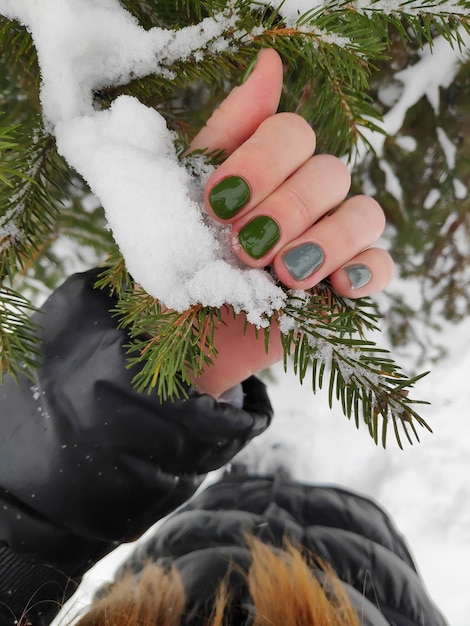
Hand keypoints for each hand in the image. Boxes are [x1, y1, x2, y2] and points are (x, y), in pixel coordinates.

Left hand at [189, 49, 393, 396]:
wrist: (180, 337)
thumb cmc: (178, 263)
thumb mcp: (181, 195)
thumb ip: (223, 134)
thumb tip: (270, 60)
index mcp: (264, 168)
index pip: (291, 131)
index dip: (259, 161)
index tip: (216, 203)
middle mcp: (302, 196)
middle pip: (329, 171)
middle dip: (285, 209)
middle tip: (243, 247)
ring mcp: (327, 240)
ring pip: (364, 213)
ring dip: (324, 240)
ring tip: (284, 274)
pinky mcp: (343, 285)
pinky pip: (381, 265)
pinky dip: (365, 271)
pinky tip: (334, 287)